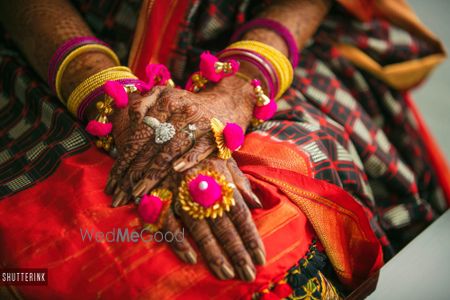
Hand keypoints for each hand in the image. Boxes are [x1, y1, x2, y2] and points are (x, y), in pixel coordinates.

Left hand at [105, 76, 255, 206]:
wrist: (227, 101)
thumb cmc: (189, 104)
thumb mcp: (165, 94)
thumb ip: (143, 103)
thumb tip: (130, 119)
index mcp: (165, 100)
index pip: (139, 134)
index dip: (124, 160)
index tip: (112, 183)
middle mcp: (180, 110)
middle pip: (151, 145)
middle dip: (133, 173)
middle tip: (119, 196)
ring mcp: (199, 123)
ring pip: (171, 149)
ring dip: (153, 173)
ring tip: (138, 193)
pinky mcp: (216, 134)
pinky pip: (200, 147)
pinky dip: (189, 158)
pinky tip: (176, 171)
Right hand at [160, 156, 264, 280]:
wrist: (170, 129)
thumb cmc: (203, 148)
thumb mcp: (225, 159)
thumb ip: (240, 182)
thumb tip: (258, 204)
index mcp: (221, 178)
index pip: (240, 213)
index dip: (250, 236)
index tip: (260, 258)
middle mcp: (202, 187)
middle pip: (224, 225)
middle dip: (237, 252)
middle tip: (248, 274)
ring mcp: (180, 193)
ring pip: (199, 229)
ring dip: (213, 254)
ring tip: (225, 274)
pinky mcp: (160, 196)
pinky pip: (168, 223)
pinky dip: (178, 242)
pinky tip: (191, 259)